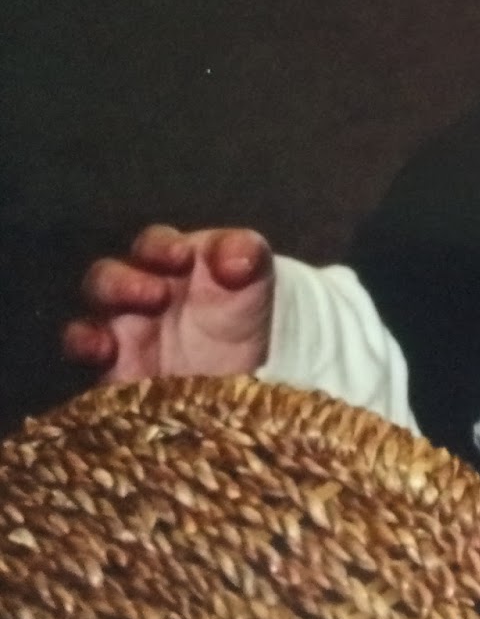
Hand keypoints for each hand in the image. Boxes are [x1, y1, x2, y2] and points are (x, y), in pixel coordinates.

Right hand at [62, 224, 275, 381]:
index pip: (152, 243)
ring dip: (104, 314)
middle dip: (123, 281)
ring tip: (127, 323)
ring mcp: (121, 329)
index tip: (182, 256)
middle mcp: (137, 291)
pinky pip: (83, 353)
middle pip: (107, 275)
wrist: (241, 375)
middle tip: (157, 295)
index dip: (161, 246)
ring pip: (91, 310)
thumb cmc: (242, 312)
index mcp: (170, 261)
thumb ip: (247, 254)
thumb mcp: (256, 277)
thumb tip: (233, 259)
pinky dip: (86, 346)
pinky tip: (104, 351)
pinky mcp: (112, 368)